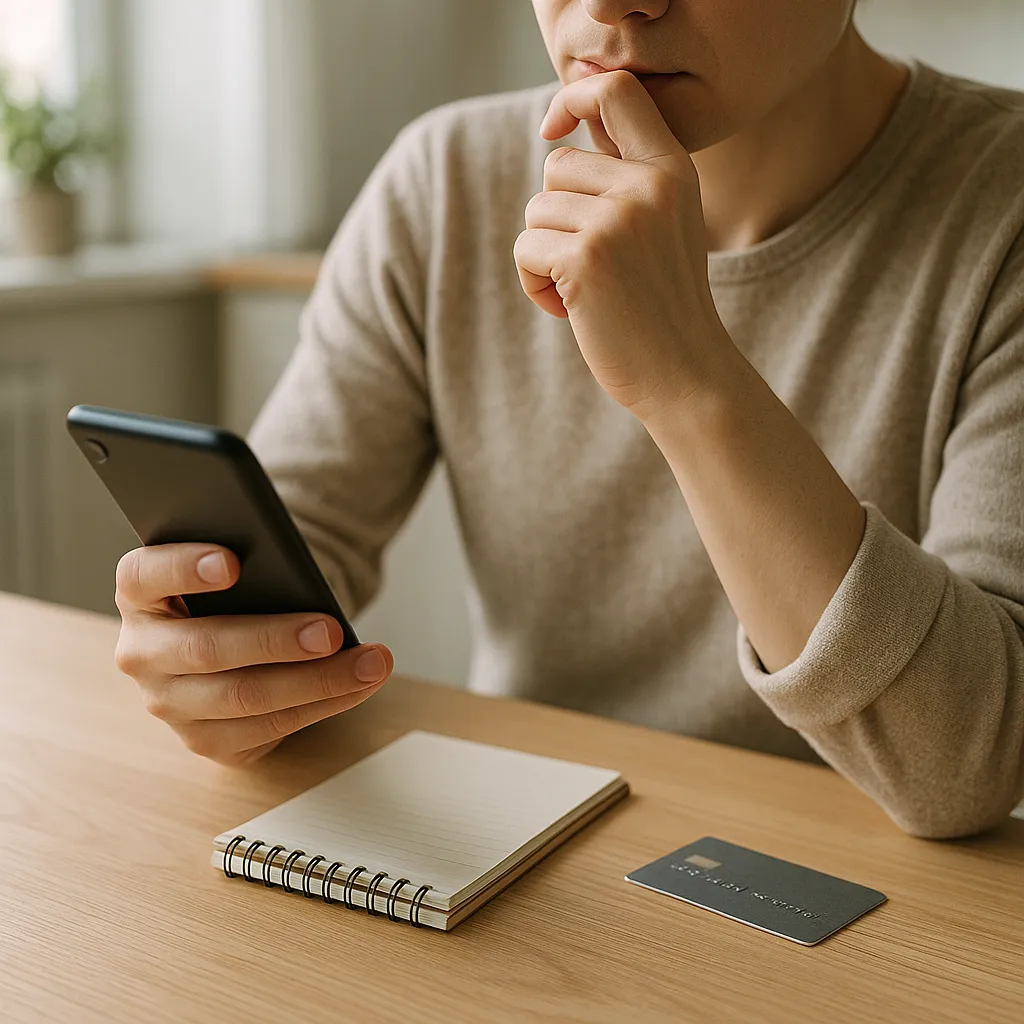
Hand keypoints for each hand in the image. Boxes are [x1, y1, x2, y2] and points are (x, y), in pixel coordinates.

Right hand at [113, 543, 392, 766]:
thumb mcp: (239, 570)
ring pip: (244, 697)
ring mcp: (168, 702)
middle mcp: (142, 652)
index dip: (185, 568)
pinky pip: (268, 728)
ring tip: (370, 663)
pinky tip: (360, 685)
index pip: (145, 576)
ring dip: (318, 681)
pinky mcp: (204, 739)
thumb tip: (300, 578)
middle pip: (207, 648)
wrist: (236, 638)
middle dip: (277, 641)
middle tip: (331, 632)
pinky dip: (324, 705)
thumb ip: (254, 565)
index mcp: (140, 595)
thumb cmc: (242, 593)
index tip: (232, 563)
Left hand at [514, 70, 735, 421]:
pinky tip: (570, 308)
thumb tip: (561, 134)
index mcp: (673, 169)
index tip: (552, 127)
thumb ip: (624, 177)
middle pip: (558, 165)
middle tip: (590, 263)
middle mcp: (649, 185)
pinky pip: (526, 248)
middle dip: (557, 215)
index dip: (572, 98)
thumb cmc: (662, 304)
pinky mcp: (585, 258)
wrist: (685, 374)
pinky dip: (534, 283)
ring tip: (583, 289)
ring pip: (537, 209)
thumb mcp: (661, 225)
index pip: (616, 91)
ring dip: (544, 254)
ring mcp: (618, 220)